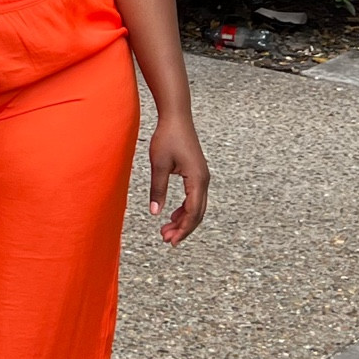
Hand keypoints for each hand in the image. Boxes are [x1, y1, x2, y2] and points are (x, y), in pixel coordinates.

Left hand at [147, 116, 208, 245]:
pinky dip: (184, 209)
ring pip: (197, 206)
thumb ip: (157, 190)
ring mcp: (202, 177)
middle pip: (198, 213)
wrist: (176, 118)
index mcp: (197, 179)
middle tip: (166, 239)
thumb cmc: (167, 138)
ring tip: (166, 230)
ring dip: (183, 220)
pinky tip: (172, 214)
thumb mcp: (158, 165)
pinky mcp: (197, 173)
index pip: (193, 212)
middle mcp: (204, 180)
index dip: (183, 229)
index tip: (171, 241)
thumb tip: (155, 213)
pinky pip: (194, 197)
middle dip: (183, 228)